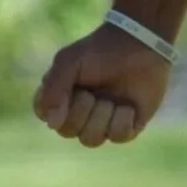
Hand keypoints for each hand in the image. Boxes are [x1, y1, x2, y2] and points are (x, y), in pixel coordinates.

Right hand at [33, 23, 171, 146]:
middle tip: (92, 92)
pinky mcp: (125, 128)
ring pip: (91, 140)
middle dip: (82, 110)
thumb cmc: (101, 51)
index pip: (46, 116)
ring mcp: (102, 123)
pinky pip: (118, 137)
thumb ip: (54, 89)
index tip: (72, 90)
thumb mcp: (70, 62)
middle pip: (67, 132)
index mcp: (60, 97)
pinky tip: (129, 105)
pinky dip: (123, 119)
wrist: (140, 46)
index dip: (57, 107)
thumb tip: (52, 123)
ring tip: (112, 99)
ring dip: (102, 116)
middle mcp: (78, 114)